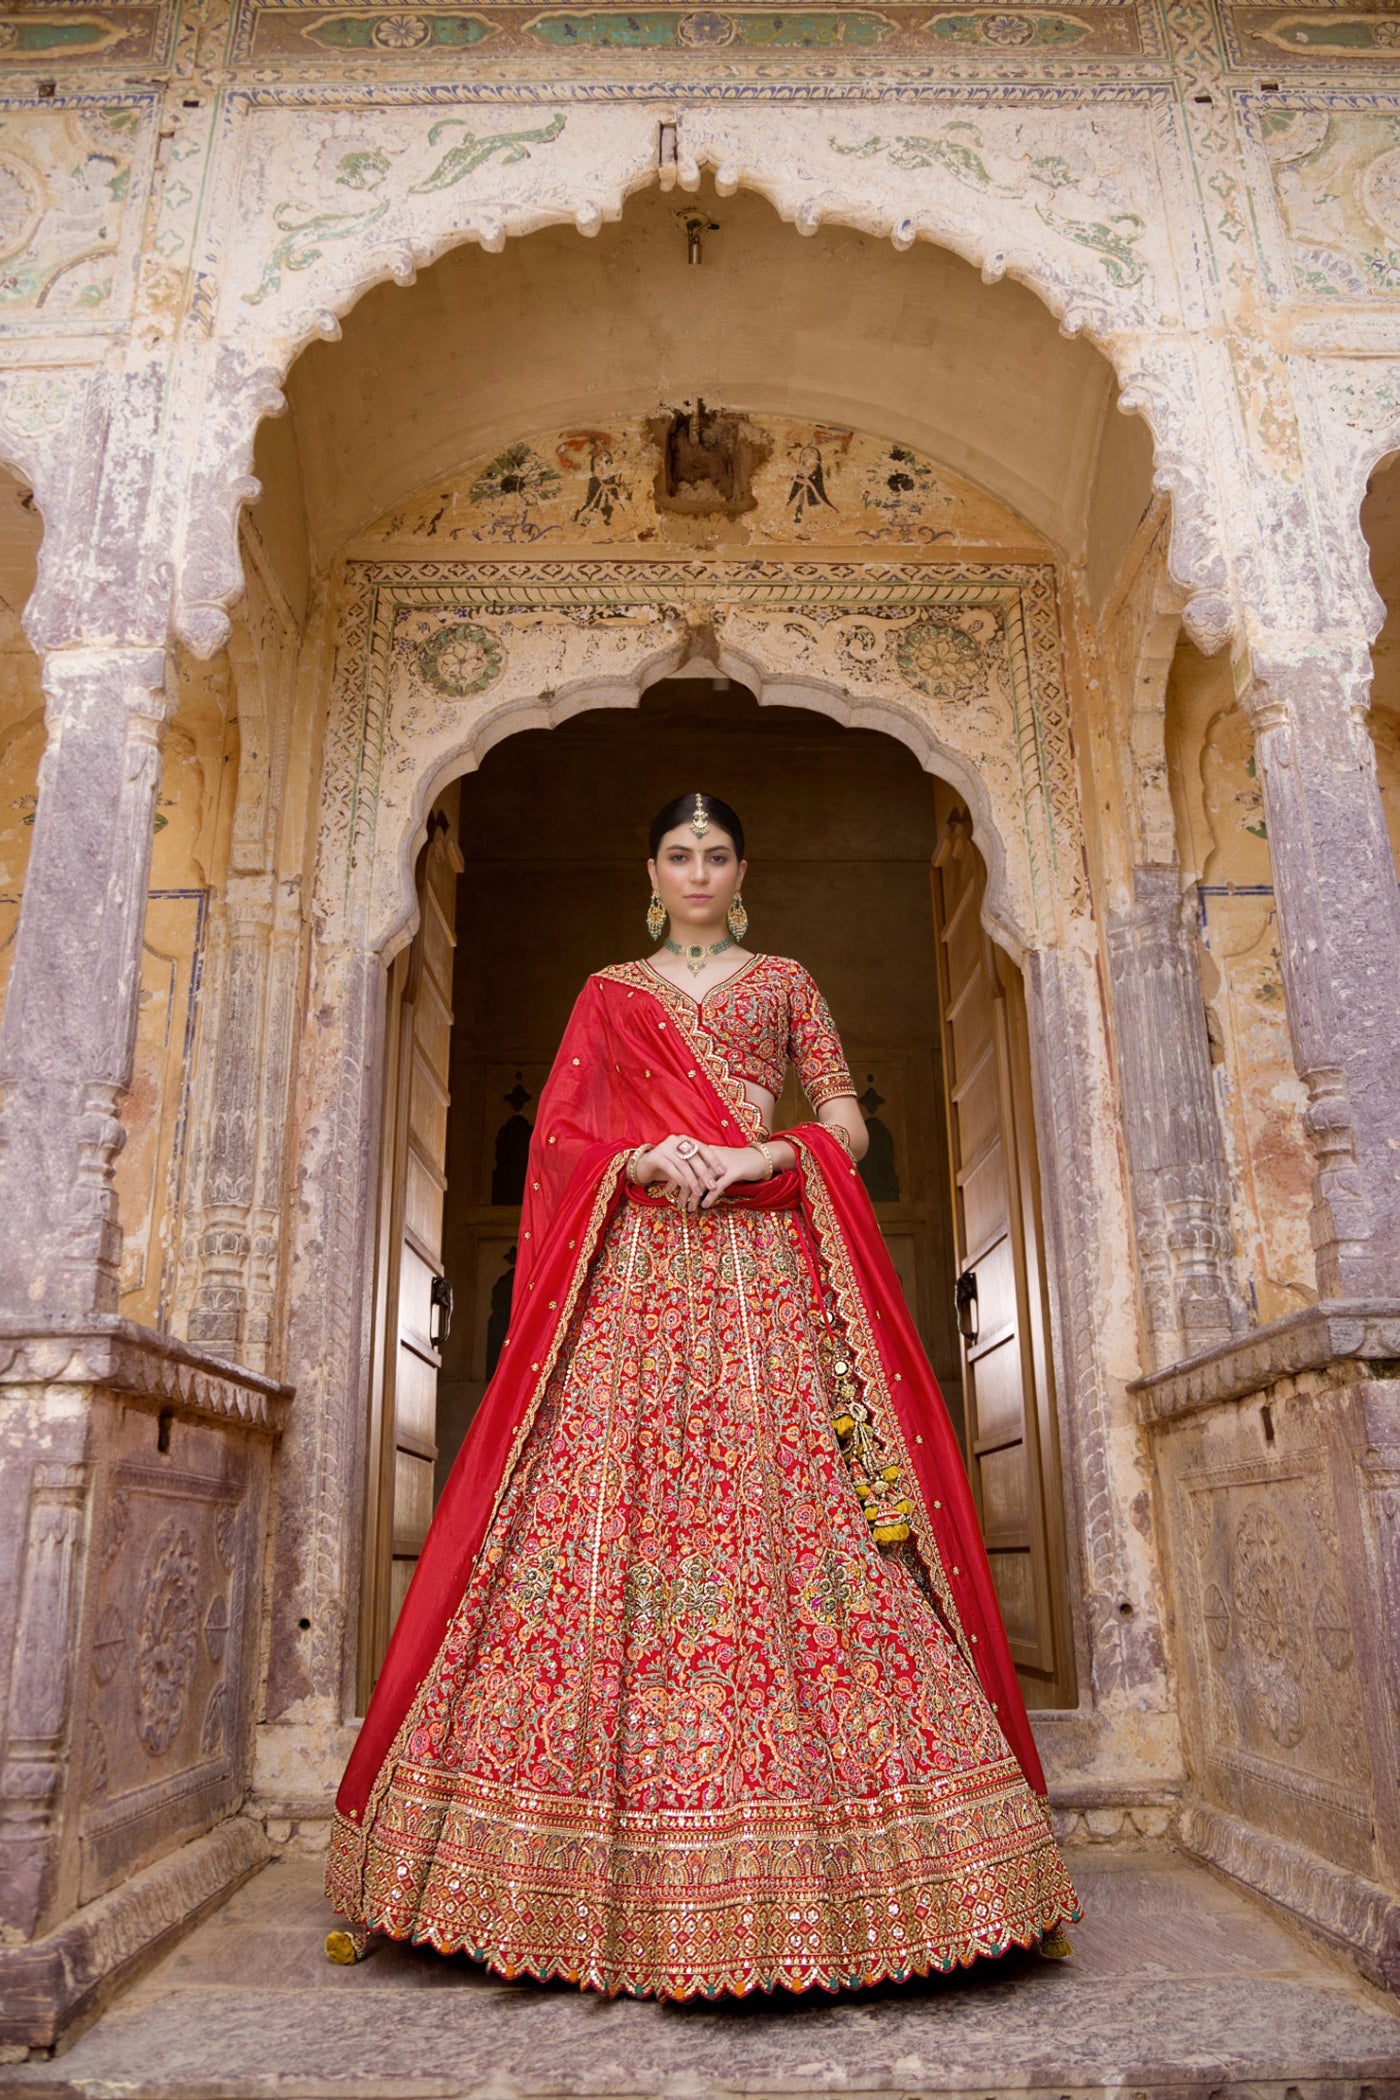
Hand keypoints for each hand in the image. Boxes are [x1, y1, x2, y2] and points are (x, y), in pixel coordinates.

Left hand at [633, 1138, 770, 1211]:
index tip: (667, 1190)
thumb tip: (690, 1180)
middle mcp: (711, 1156)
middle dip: (682, 1190)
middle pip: (691, 1174)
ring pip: (702, 1181)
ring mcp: (722, 1164)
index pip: (685, 1164)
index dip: (675, 1178)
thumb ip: (705, 1169)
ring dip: (693, 1197)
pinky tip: (704, 1205)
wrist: (761, 1157)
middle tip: (675, 1204)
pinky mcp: (734, 1171)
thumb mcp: (719, 1162)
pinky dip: (710, 1197)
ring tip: (688, 1209)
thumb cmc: (739, 1162)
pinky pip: (718, 1186)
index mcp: (706, 1152)